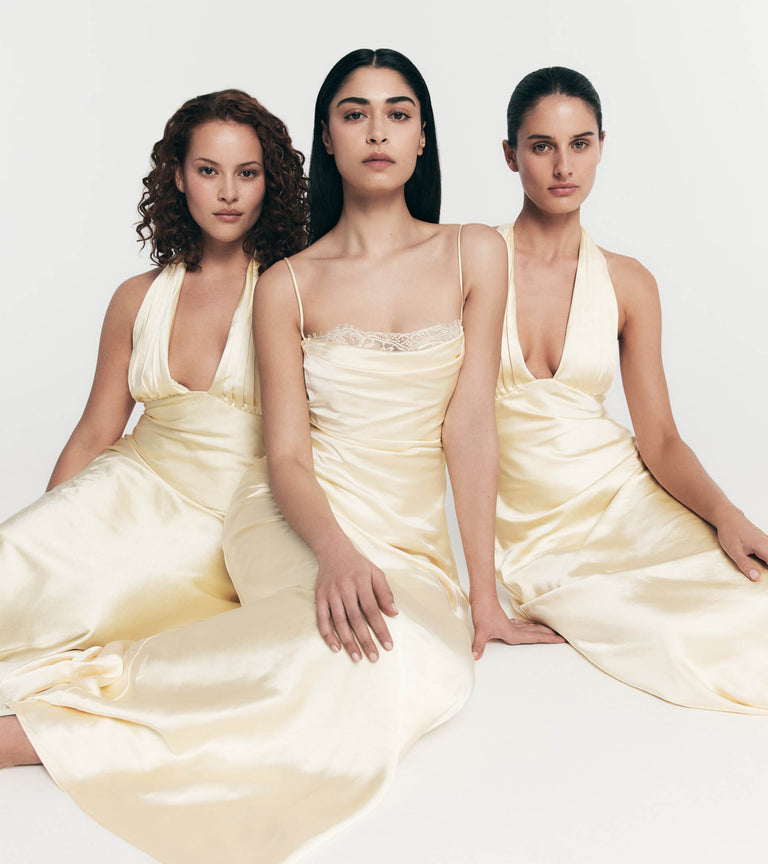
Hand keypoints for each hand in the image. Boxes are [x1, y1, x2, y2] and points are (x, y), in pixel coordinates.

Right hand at [315, 541, 397, 661]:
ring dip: (348, 642)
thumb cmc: (358, 564)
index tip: (388, 645)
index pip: (372, 610)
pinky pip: (322, 619)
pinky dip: (328, 634)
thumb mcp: (375, 573)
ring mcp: (331, 593)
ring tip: (357, 657)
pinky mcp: (319, 597)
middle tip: (374, 658)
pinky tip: (336, 647)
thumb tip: (394, 613)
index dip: (381, 629)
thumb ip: (385, 592)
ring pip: (340, 622)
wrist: (332, 549)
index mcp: (361, 582)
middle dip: (366, 640)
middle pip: (356, 619)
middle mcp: (345, 588)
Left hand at [471, 596, 564, 659]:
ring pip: (530, 628)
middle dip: (549, 635)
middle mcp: (514, 629)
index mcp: (512, 633)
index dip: (548, 639)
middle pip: (535, 633)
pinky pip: (523, 626)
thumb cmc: (482, 612)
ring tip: (551, 632)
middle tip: (562, 637)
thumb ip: (478, 645)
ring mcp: (511, 624)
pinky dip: (530, 627)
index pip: (534, 638)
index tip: (560, 639)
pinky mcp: (506, 621)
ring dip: (541, 630)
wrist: (481, 597)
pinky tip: (529, 628)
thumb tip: (474, 657)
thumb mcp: (480, 631)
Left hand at [716, 509, 767, 581]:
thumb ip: (745, 564)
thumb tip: (757, 578)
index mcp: (763, 547)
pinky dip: (767, 559)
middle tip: (761, 576)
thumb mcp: (734, 550)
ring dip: (767, 564)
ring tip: (761, 571)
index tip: (765, 578)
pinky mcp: (764, 541)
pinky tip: (762, 565)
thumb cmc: (729, 532)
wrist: (728, 517)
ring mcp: (767, 541)